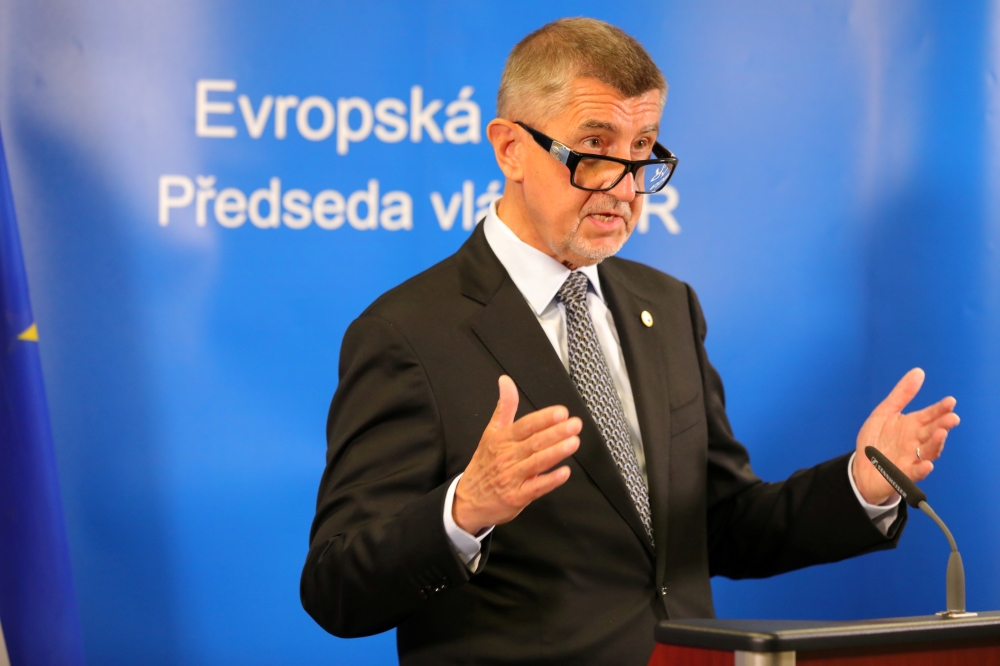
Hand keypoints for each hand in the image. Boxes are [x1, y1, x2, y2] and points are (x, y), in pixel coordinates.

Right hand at [453, 375, 581, 534]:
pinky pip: (535, 488)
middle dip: (556, 433)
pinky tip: (564, 473)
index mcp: (502, 439)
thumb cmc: (484, 464)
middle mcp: (506, 456)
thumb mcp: (491, 433)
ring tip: (574, 443)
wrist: (468, 500)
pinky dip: (549, 481)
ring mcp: (511, 477)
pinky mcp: (516, 497)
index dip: (543, 418)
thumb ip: (504, 407)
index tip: (561, 412)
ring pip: (536, 463)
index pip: (525, 426)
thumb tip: (506, 381)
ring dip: (555, 452)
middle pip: (533, 442)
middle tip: (574, 425)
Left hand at [853, 368, 959, 504]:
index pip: (930, 415)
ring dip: (935, 443)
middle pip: (932, 432)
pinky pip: (915, 472)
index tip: (950, 401)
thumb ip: (902, 394)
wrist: (861, 467)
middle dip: (943, 425)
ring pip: (928, 451)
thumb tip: (918, 372)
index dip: (940, 409)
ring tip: (940, 433)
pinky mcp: (903, 474)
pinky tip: (926, 464)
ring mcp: (912, 458)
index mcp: (912, 425)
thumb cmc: (876, 440)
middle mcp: (916, 441)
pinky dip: (921, 469)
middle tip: (952, 418)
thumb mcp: (885, 413)